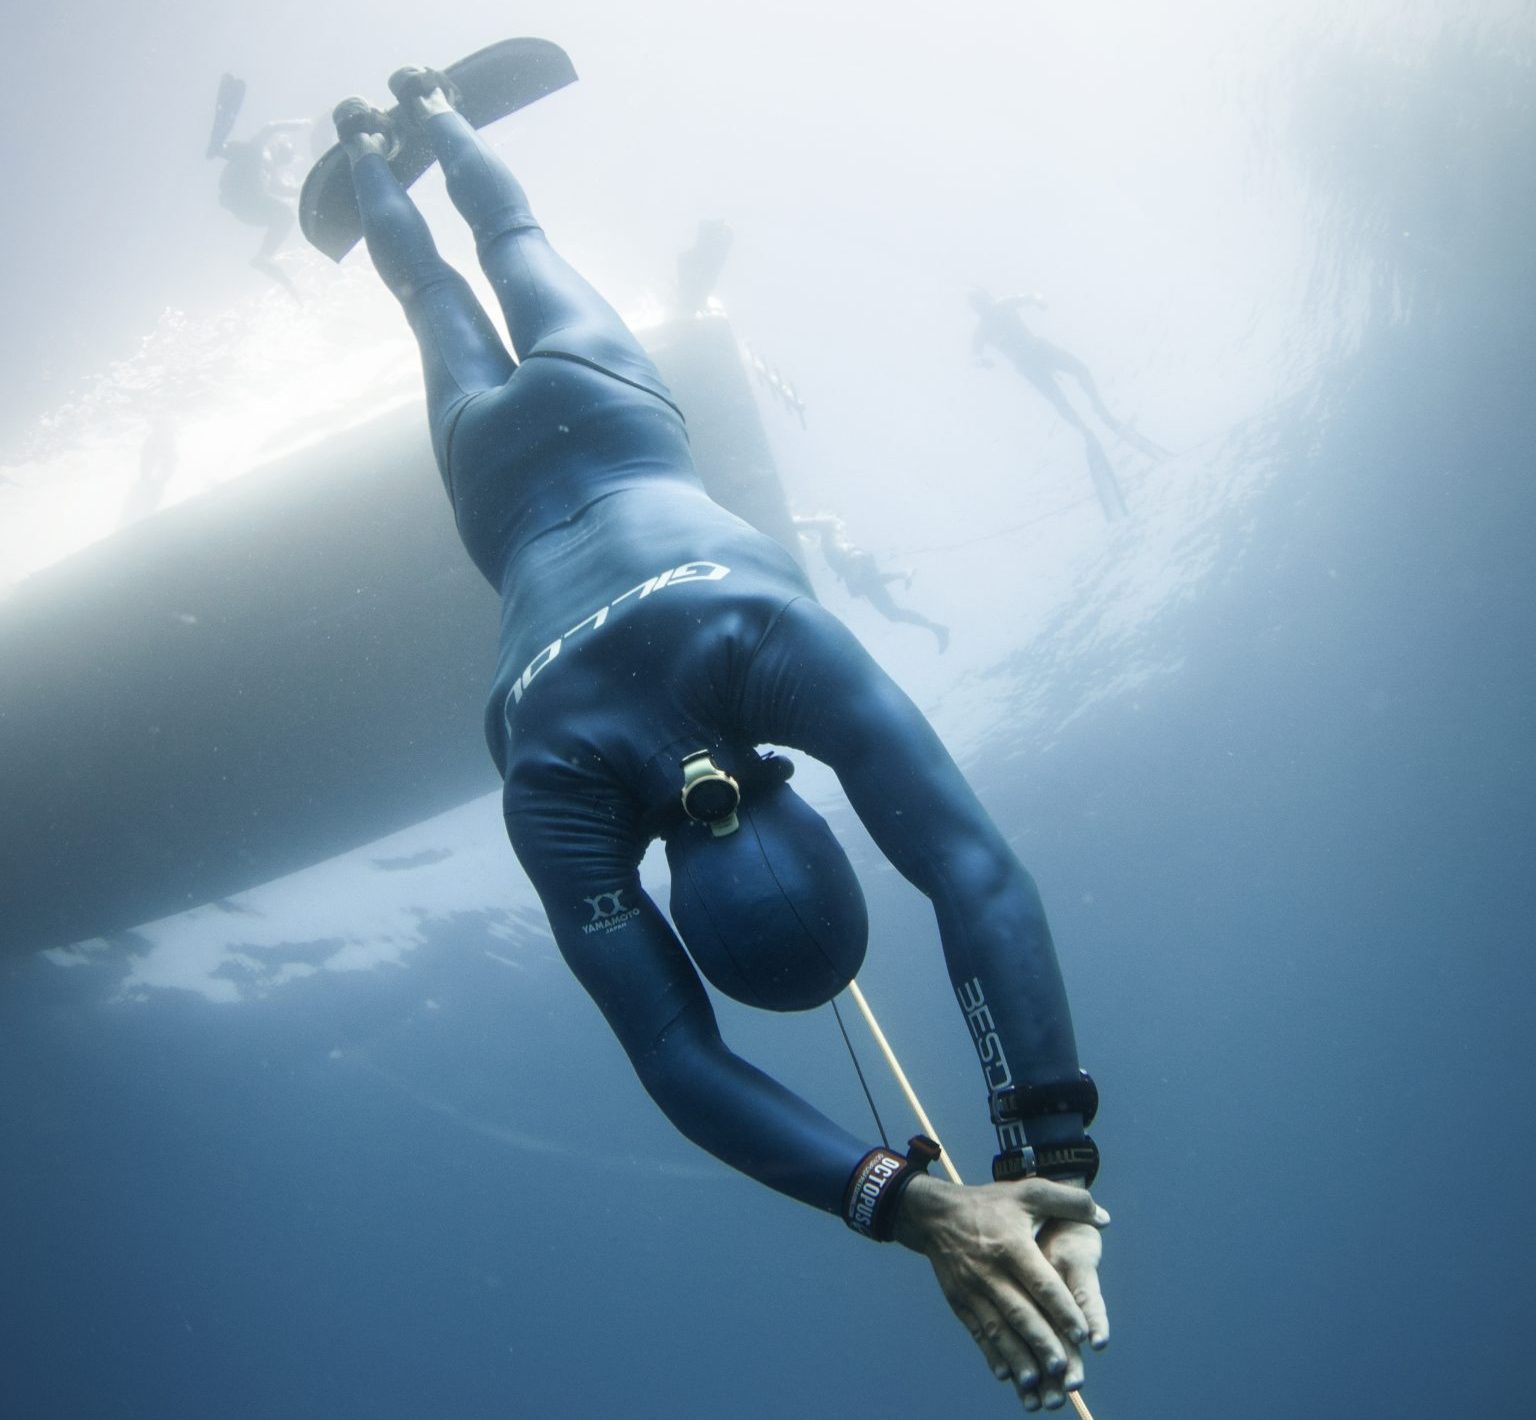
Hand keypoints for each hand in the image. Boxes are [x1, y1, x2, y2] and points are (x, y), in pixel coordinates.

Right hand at [894, 1175, 1109, 1410]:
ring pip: (997, 1328)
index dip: (1062, 1309)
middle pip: (1019, 1311)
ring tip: (1037, 1380)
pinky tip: (1007, 1374)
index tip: (1082, 1333)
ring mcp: (971, 1288)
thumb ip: (1069, 1202)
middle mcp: (989, 1269)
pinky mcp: (958, 1301)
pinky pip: (977, 1332)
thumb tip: (1105, 1220)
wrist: (937, 1214)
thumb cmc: (991, 1204)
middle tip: (1063, 1367)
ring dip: (1017, 1356)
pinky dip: (992, 1354)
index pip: (1040, 1282)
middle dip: (1041, 1341)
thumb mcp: (1030, 1192)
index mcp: (1011, 1244)